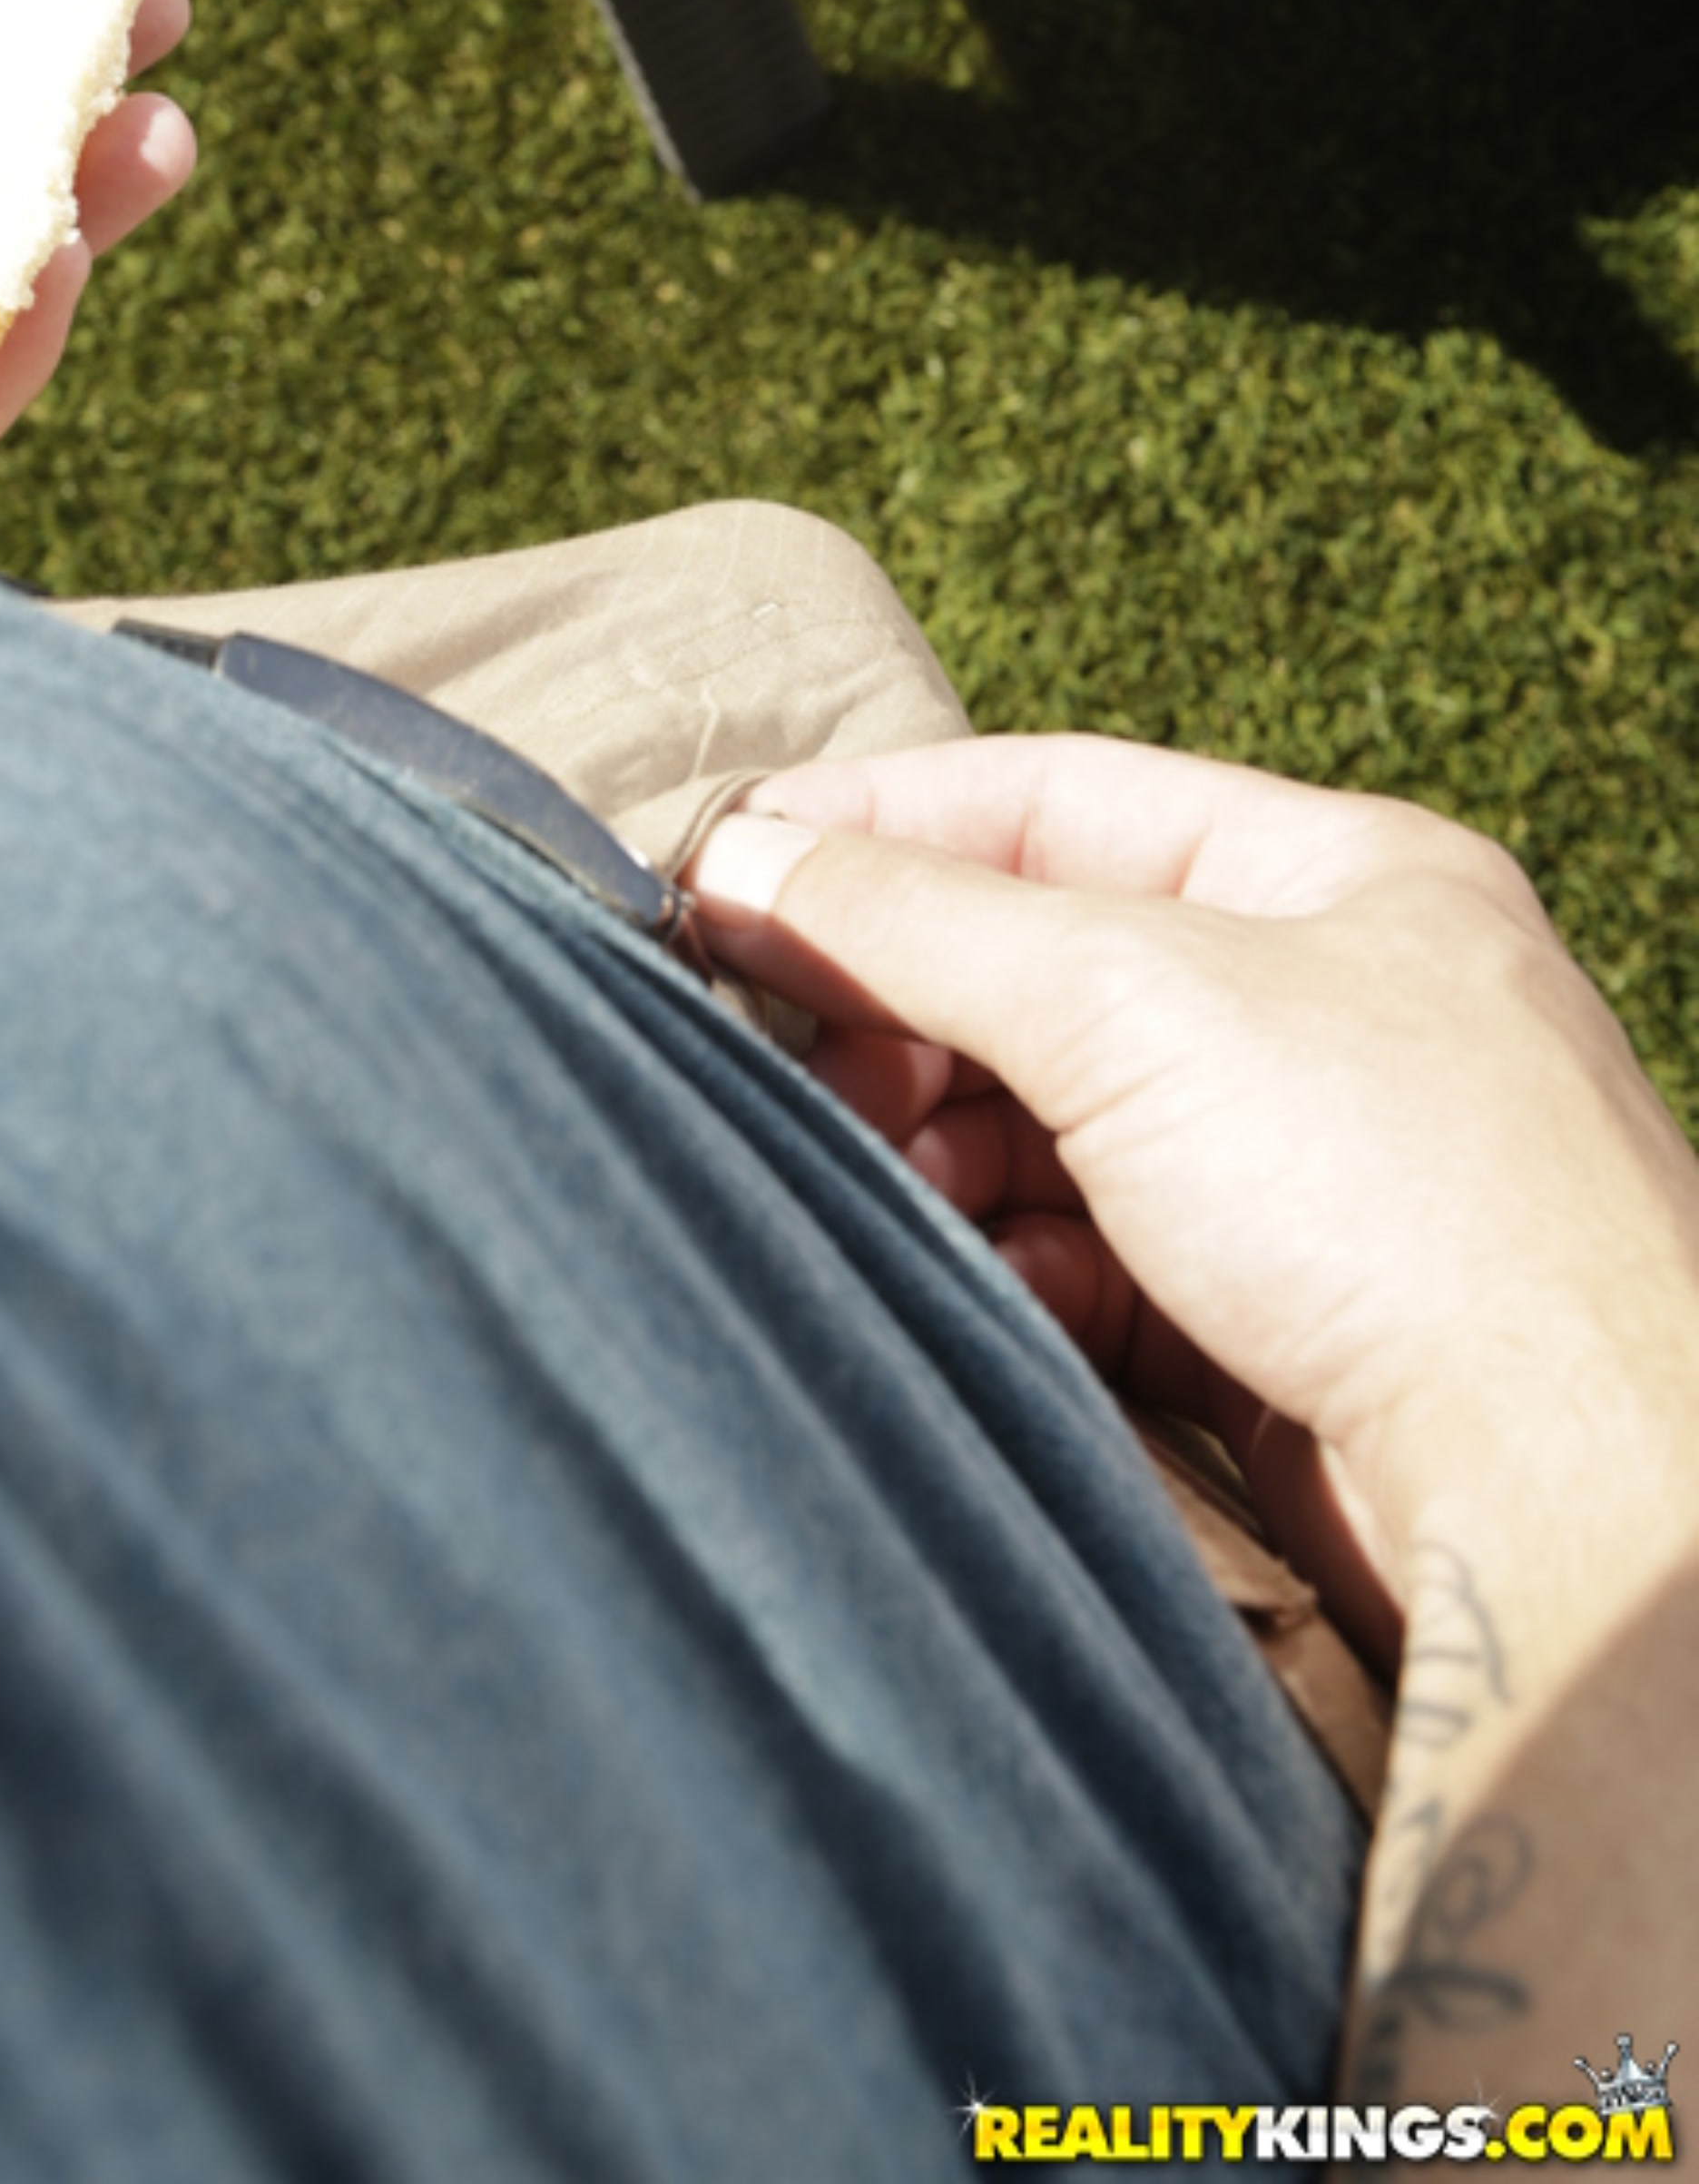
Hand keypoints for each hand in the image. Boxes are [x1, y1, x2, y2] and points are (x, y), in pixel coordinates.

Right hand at [688, 739, 1698, 1652]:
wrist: (1576, 1503)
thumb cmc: (1404, 1202)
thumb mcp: (1129, 998)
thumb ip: (915, 920)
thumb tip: (742, 863)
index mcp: (1341, 879)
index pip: (1058, 801)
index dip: (881, 824)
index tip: (728, 862)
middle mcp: (1336, 1012)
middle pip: (1047, 970)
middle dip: (907, 1016)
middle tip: (789, 1060)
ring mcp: (1315, 1179)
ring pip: (1060, 1126)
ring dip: (948, 1151)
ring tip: (882, 1182)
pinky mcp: (1285, 1330)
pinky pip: (1098, 1263)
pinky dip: (1022, 1266)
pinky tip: (992, 1290)